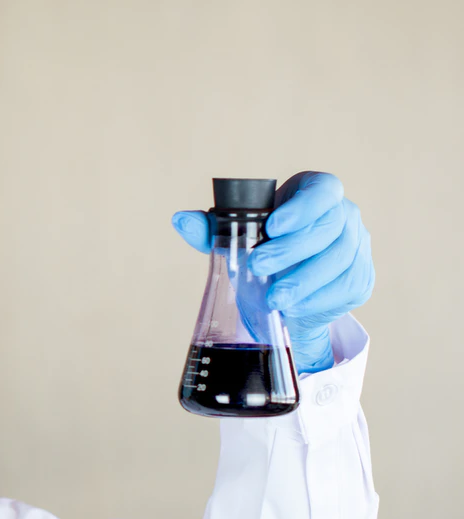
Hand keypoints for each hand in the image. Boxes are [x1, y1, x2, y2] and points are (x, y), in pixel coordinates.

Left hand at [171, 172, 374, 373]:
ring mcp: (358, 247)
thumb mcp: (236, 240)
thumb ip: (210, 230)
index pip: (322, 190)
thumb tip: (180, 220)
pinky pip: (344, 287)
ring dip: (304, 280)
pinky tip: (293, 306)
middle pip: (330, 227)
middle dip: (292, 249)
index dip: (301, 207)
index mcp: (315, 193)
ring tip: (274, 296)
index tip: (272, 227)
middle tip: (258, 267)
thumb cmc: (262, 253)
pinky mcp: (360, 279)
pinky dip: (316, 299)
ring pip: (340, 259)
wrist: (284, 296)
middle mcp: (344, 215)